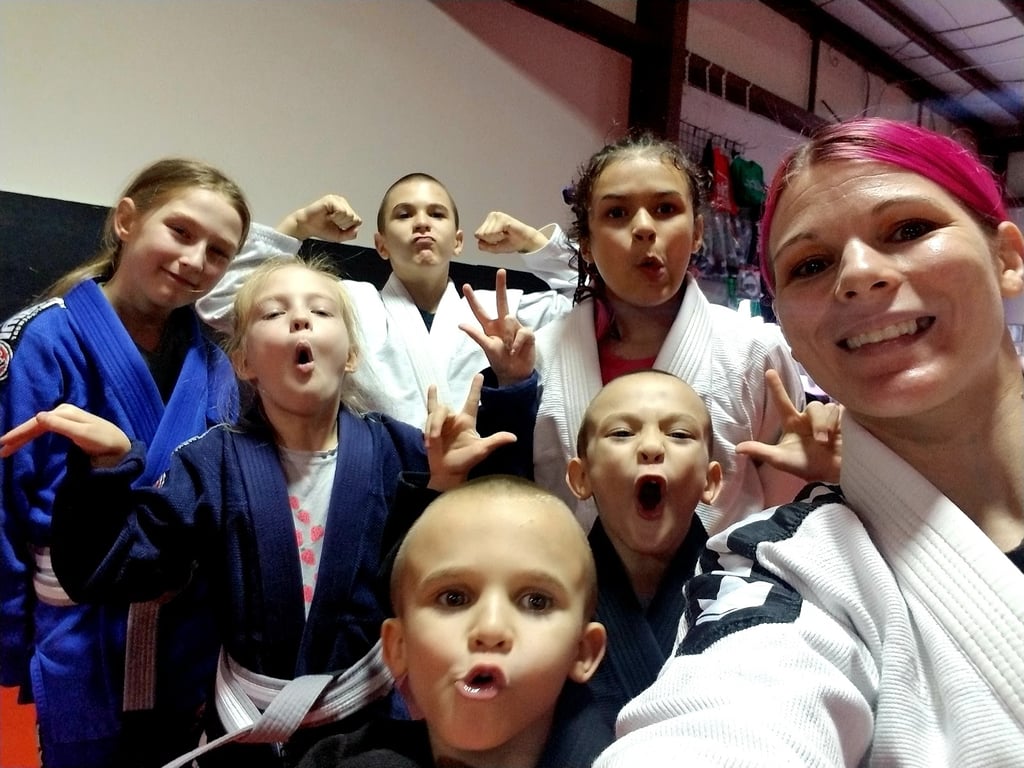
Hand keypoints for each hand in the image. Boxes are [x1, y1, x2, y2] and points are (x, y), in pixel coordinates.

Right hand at [0, 404, 130, 466]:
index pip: (36, 423)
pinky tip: (23, 440)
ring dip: (22, 436)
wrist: (119, 447)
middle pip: (34, 424)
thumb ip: (62, 426)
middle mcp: (63, 412)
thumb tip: (38, 416)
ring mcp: (64, 419)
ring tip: (7, 448)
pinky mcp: (67, 427)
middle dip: (17, 436)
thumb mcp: (83, 434)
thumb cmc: (104, 441)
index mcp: (65, 412)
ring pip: (37, 427)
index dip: (19, 432)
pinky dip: (31, 436)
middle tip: (1, 449)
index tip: (4, 443)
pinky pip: (43, 430)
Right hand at [276, 194, 361, 241]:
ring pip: (349, 214)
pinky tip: (327, 215)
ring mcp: (337, 200)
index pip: (357, 221)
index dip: (347, 227)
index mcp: (346, 209)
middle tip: (331, 222)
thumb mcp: (339, 236)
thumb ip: (350, 234)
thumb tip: (357, 229)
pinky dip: (335, 217)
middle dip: (342, 224)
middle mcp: (343, 203)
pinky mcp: (331, 199)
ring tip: (329, 218)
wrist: (307, 227)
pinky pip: (342, 211)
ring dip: (338, 221)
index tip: (336, 226)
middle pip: (354, 218)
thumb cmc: (322, 229)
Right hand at [423, 375, 516, 490]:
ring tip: (432, 443)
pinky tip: (427, 438)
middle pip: (445, 408)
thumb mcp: (481, 450)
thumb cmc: (465, 461)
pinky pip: (428, 417)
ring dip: (432, 428)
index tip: (479, 375)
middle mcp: (455, 419)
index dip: (475, 388)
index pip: (472, 400)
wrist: (447, 472)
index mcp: (468, 421)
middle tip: (435, 437)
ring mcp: (442, 422)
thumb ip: (495, 441)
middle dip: (438, 420)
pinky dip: (428, 428)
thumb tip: (514, 437)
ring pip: (434, 413)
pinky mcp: (431, 427)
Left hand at [459, 269, 534, 385]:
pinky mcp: (527, 333)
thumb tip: (460, 324)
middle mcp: (502, 323)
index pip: (479, 311)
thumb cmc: (499, 361)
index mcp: (490, 327)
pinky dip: (517, 342)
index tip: (465, 286)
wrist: (515, 373)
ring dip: (508, 337)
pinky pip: (522, 332)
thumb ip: (476, 335)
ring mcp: (516, 327)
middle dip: (501, 286)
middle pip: (502, 301)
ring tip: (508, 350)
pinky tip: (515, 350)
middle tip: (501, 271)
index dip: (472, 299)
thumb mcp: (486, 348)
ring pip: (511, 320)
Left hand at [474, 211, 548, 253]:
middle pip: (481, 234)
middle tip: (502, 237)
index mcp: (488, 221)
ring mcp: (497, 216)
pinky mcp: (503, 219)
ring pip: (486, 234)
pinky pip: (494, 233)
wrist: (525, 241)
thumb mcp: (494, 247)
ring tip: (505, 234)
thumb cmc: (512, 242)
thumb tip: (479, 242)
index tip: (498, 239)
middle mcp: (492, 216)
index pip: (477, 235)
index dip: (487, 242)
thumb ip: (484, 246)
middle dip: (492, 240)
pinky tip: (507, 233)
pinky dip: (500, 237)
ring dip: (497, 238)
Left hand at [735, 370, 841, 482]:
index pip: (783, 402)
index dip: (776, 387)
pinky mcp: (844, 420)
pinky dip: (839, 421)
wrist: (833, 475)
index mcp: (793, 423)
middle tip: (820, 440)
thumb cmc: (807, 466)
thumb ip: (761, 452)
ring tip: (829, 442)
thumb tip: (737, 448)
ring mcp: (828, 419)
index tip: (769, 372)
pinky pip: (842, 411)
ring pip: (828, 408)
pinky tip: (841, 432)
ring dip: (828, 425)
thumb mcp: (782, 460)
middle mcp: (809, 418)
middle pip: (813, 406)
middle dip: (818, 423)